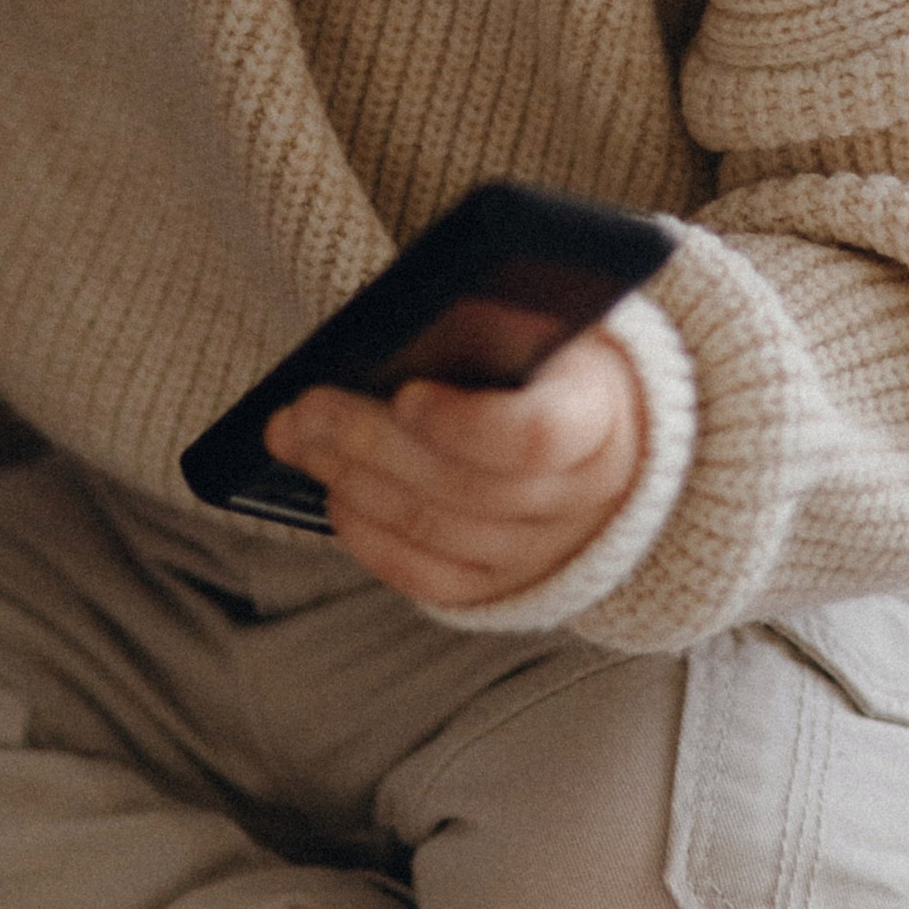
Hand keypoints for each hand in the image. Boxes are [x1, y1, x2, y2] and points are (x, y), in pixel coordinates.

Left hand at [265, 327, 646, 608]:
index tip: (406, 393)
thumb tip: (393, 324)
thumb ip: (489, 322)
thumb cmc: (551, 359)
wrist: (609, 435)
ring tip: (299, 440)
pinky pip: (429, 577)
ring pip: (437, 530)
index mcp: (598, 417)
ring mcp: (542, 551)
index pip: (534, 436)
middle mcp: (578, 499)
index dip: (463, 423)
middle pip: (463, 485)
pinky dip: (373, 539)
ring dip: (354, 481)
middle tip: (304, 408)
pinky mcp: (504, 586)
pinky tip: (335, 499)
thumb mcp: (543, 324)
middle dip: (369, 441)